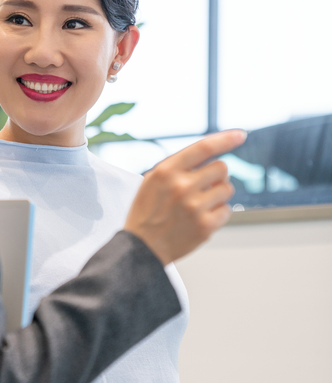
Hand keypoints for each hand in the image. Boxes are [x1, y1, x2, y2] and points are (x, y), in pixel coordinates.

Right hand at [124, 129, 245, 265]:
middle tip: (203, 186)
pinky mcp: (205, 226)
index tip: (240, 135)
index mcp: (166, 171)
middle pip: (221, 168)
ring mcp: (194, 207)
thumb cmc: (148, 211)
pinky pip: (227, 210)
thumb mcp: (153, 180)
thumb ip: (179, 166)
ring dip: (218, 195)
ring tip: (199, 204)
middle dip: (216, 175)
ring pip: (226, 189)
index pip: (203, 147)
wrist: (142, 247)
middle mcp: (181, 186)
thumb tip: (213, 155)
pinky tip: (200, 218)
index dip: (225, 139)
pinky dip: (218, 213)